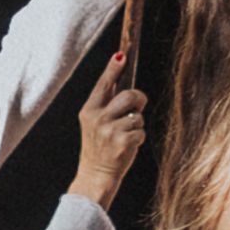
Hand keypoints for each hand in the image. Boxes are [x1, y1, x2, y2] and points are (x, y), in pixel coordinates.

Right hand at [68, 70, 151, 208]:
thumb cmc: (99, 147)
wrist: (95, 175)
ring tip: (125, 135)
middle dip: (138, 100)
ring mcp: (110, 130)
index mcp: (89, 110)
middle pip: (129, 95)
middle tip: (136, 108)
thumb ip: (105, 105)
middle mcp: (98, 118)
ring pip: (138, 115)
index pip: (103, 84)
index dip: (112, 69)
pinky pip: (141, 131)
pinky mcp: (123, 142)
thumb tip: (126, 87)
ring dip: (137, 124)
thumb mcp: (94, 124)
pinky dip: (138, 139)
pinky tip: (127, 146)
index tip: (122, 54)